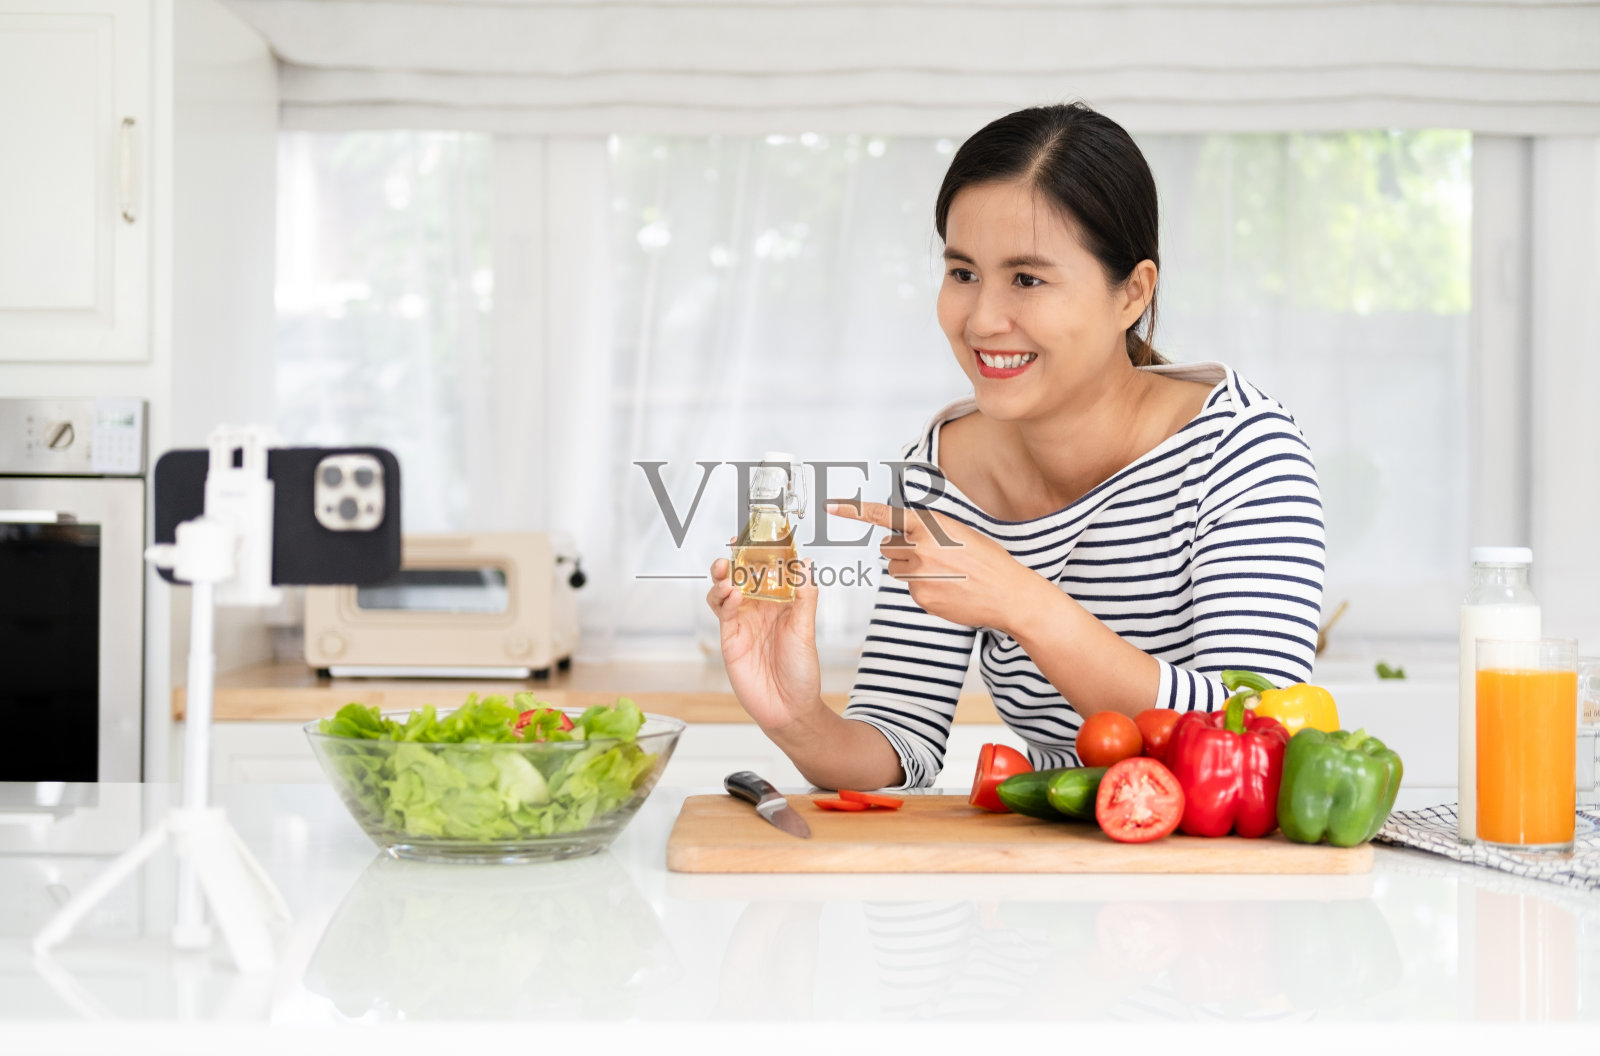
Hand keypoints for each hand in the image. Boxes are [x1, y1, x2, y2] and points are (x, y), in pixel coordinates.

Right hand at [705, 550, 823, 733]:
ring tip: (727, 570)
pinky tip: (732, 594)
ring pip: (725, 590)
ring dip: (723, 577)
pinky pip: (723, 613)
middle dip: (735, 559)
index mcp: (781, 602)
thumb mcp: (806, 630)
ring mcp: (743, 622)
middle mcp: (760, 608)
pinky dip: (724, 600)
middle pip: (741, 575)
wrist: (789, 709)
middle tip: (733, 546)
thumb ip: (804, 596)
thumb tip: (807, 563)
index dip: (761, 551)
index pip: (768, 569)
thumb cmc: (802, 672)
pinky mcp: (730, 638)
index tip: (759, 532)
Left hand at [826, 501, 1045, 632]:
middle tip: (934, 557)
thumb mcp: (959, 532)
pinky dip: (924, 589)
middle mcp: (919, 546)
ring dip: (912, 570)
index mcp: (928, 524)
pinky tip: (948, 589)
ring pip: (897, 570)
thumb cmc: (988, 561)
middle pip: (888, 547)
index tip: (831, 506)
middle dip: (904, 551)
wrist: (1007, 593)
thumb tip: (906, 536)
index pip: (883, 515)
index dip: (853, 510)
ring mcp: (918, 573)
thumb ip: (929, 530)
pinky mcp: (920, 596)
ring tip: (944, 573)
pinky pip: (910, 590)